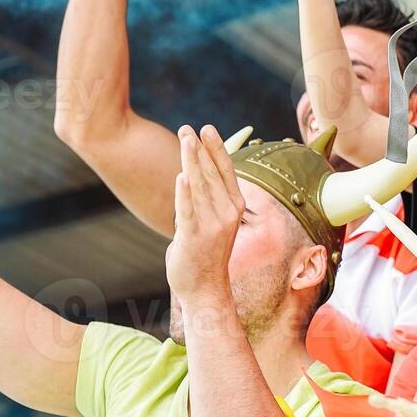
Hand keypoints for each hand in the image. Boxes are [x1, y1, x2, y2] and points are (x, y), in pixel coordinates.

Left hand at [165, 125, 243, 309]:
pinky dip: (185, 193)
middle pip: (212, 173)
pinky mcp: (194, 236)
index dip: (216, 148)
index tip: (207, 129)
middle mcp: (227, 213)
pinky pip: (189, 210)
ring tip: (184, 139)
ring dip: (192, 160)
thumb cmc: (206, 253)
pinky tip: (181, 176)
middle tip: (189, 128)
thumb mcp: (214, 221)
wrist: (206, 288)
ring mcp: (212, 225)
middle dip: (199, 148)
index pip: (226, 170)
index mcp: (234, 206)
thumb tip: (194, 172)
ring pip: (200, 186)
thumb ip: (207, 198)